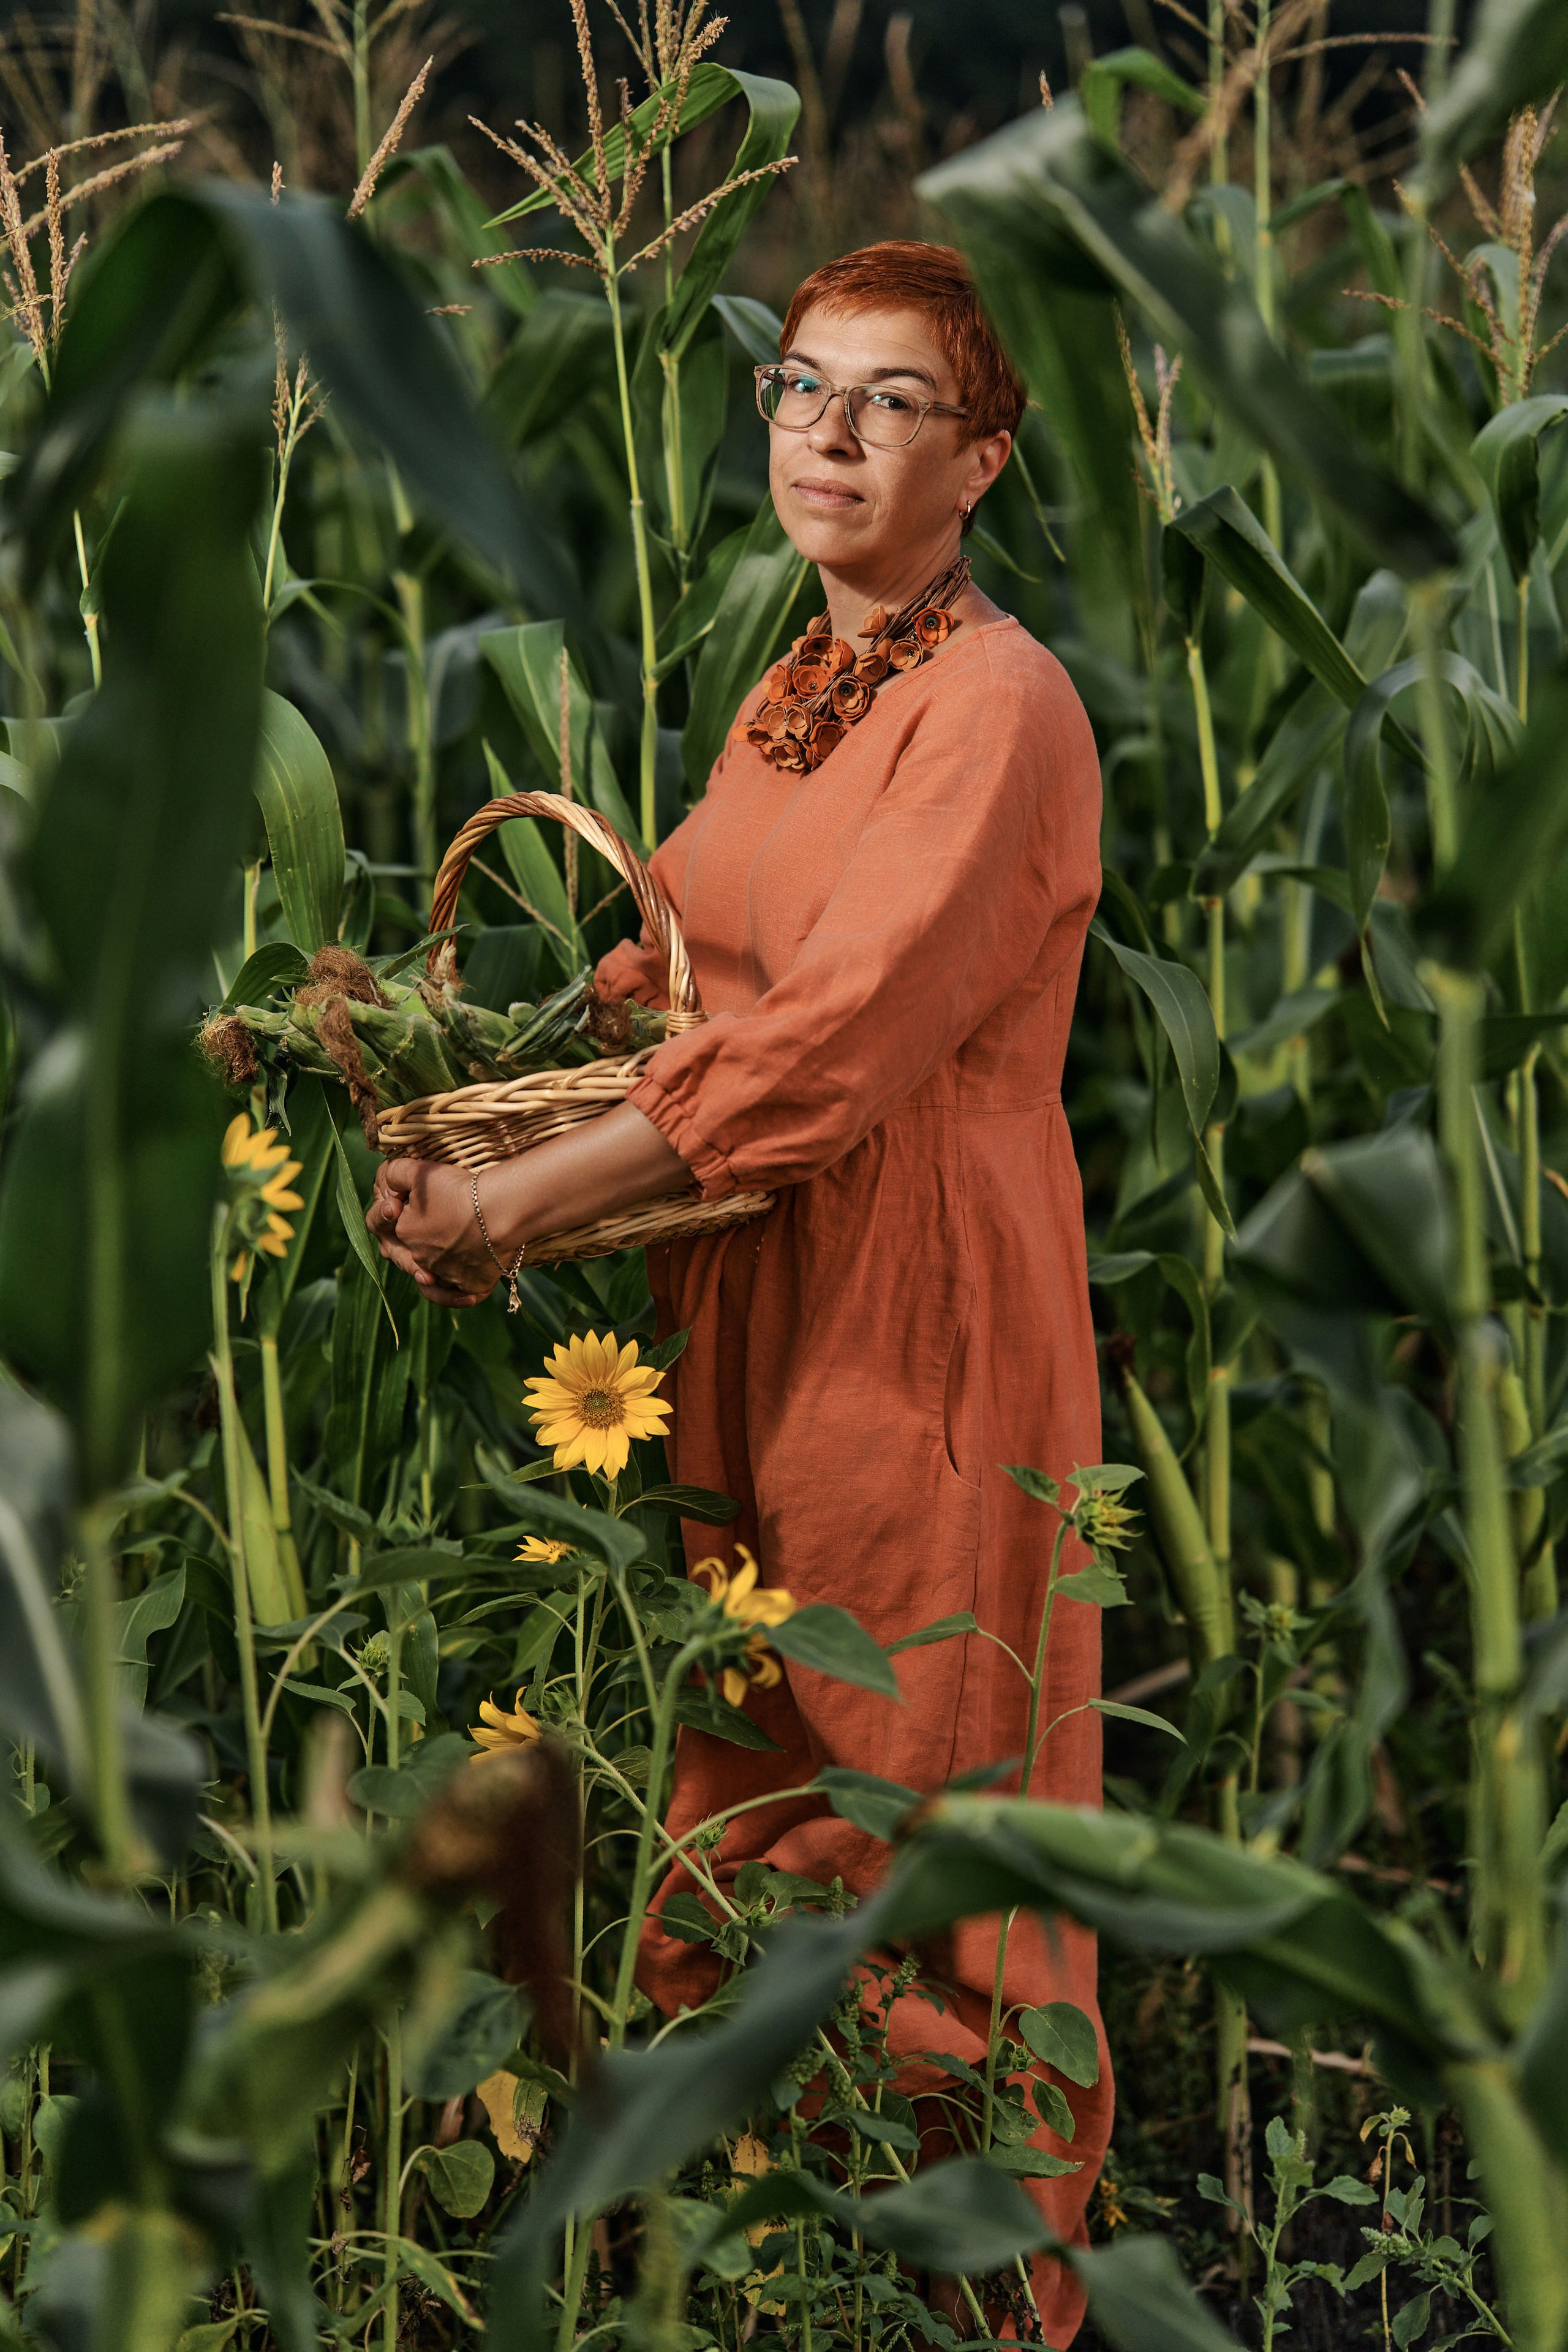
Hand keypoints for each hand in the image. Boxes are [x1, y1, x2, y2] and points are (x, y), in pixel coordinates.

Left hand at [366, 1158, 500, 1307]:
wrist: (498, 1212)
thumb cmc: (459, 1190)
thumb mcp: (419, 1172)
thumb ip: (395, 1174)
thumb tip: (387, 1184)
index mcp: (403, 1232)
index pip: (387, 1223)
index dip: (396, 1210)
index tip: (415, 1198)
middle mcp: (420, 1258)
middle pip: (407, 1254)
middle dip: (414, 1241)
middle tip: (433, 1225)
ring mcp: (445, 1274)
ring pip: (433, 1276)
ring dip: (436, 1269)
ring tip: (447, 1255)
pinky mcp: (469, 1285)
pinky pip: (456, 1296)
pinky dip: (456, 1295)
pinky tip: (463, 1292)